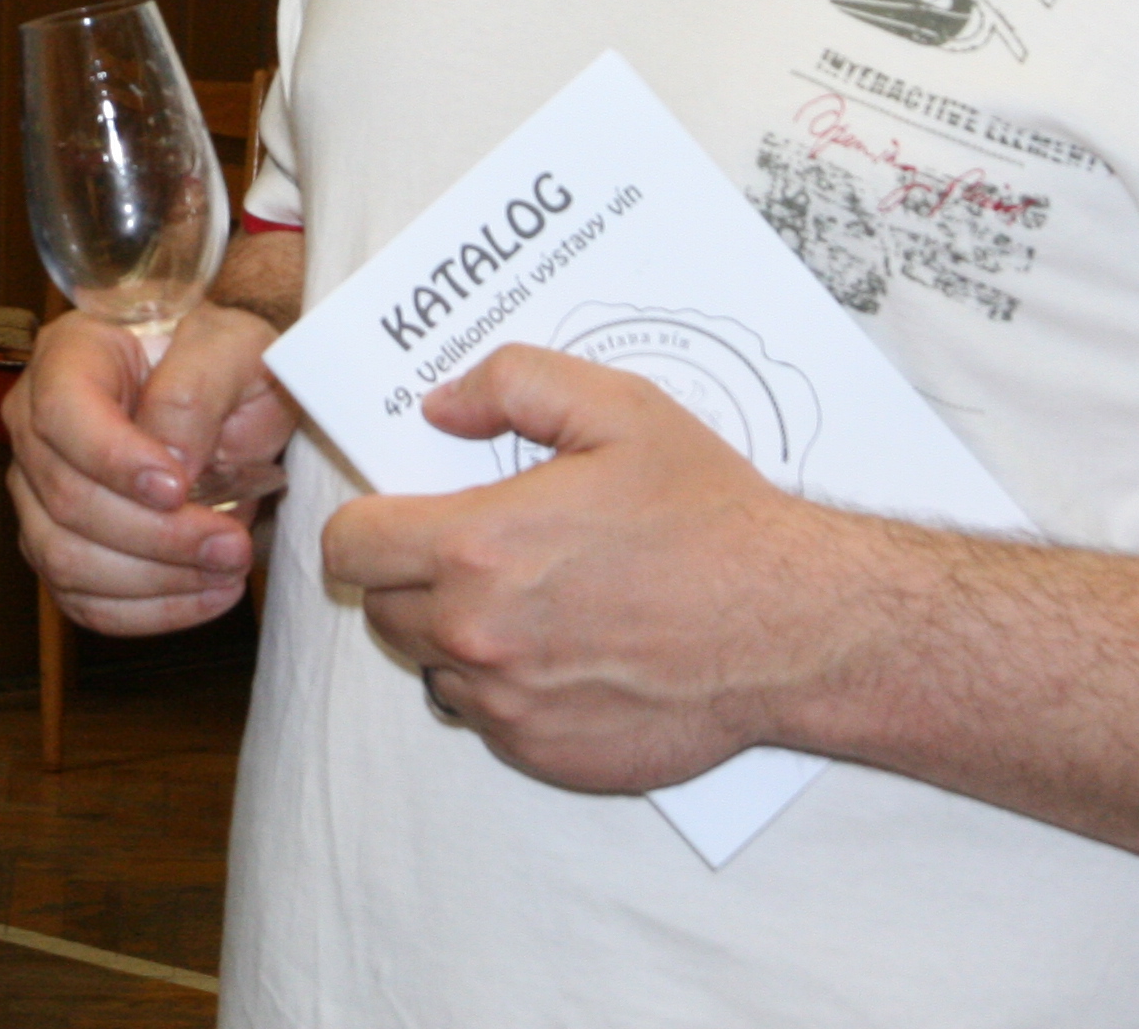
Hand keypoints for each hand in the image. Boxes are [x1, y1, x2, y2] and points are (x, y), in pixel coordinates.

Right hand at [3, 299, 293, 635]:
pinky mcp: (61, 545)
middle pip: (65, 497)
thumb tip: (169, 460)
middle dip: (155, 535)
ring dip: (155, 580)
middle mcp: (36, 424)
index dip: (113, 459)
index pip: (61, 413)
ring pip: (65, 558)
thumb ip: (195, 390)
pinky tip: (206, 595)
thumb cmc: (225, 357)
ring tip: (227, 569)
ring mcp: (39, 490)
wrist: (231, 390)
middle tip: (231, 544)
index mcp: (68, 356)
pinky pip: (85, 600)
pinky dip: (148, 611)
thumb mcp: (232, 345)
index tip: (179, 488)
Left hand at [323, 343, 853, 792]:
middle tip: (474, 553)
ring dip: (455, 635)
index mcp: (478, 546)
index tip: (400, 516)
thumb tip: (441, 407)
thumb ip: (511, 384)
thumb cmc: (708, 516)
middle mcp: (477, 634)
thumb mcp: (616, 408)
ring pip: (430, 666)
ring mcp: (507, 704)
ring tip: (529, 602)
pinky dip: (503, 688)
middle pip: (380, 609)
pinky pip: (483, 717)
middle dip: (409, 578)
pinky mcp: (542, 753)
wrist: (789, 627)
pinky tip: (564, 652)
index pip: (349, 547)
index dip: (364, 526)